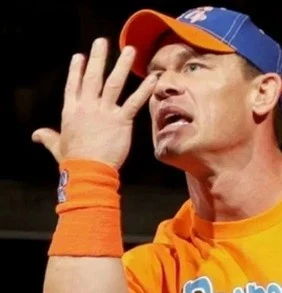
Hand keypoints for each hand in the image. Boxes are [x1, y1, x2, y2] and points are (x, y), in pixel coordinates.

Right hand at [32, 37, 156, 168]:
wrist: (89, 169)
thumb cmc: (74, 159)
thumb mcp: (56, 145)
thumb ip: (47, 137)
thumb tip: (35, 134)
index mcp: (72, 111)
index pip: (73, 85)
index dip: (76, 70)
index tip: (79, 56)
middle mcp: (88, 106)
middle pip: (93, 77)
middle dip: (98, 58)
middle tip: (102, 41)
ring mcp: (105, 112)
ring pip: (114, 83)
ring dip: (122, 65)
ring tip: (130, 50)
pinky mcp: (121, 120)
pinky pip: (134, 102)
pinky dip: (144, 90)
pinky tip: (152, 79)